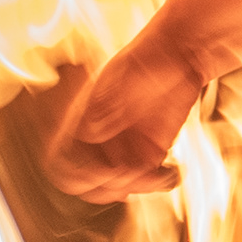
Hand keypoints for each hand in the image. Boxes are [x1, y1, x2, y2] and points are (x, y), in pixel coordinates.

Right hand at [48, 16, 217, 199]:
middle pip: (86, 185)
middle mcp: (99, 139)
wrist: (181, 53)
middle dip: (106, 188)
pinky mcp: (149, 153)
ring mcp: (124, 148)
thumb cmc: (149, 57)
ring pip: (115, 188)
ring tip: (157, 172)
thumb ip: (106, 104)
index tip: (103, 170)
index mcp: (83, 120)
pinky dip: (156, 184)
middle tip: (133, 171)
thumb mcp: (125, 77)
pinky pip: (144, 183)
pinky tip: (171, 171)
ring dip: (134, 188)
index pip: (60, 162)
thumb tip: (89, 131)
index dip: (76, 175)